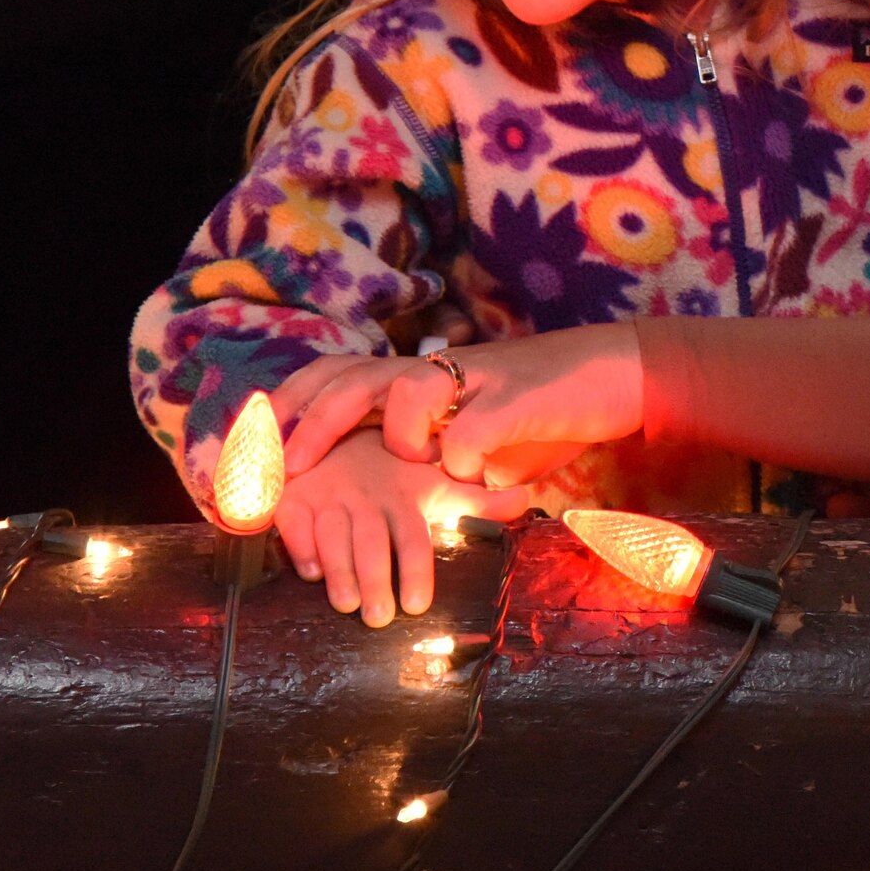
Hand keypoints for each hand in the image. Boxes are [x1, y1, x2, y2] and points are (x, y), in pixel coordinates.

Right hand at [274, 431, 528, 627]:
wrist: (341, 431)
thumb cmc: (395, 470)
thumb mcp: (436, 481)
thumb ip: (476, 499)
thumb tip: (524, 501)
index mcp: (403, 497)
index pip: (413, 536)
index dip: (416, 569)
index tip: (418, 604)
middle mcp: (367, 498)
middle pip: (372, 543)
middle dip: (375, 579)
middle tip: (378, 618)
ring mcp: (329, 496)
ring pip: (334, 534)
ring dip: (339, 570)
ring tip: (346, 603)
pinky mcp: (294, 497)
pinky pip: (293, 520)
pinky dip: (300, 544)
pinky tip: (308, 570)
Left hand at [275, 325, 644, 481]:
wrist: (616, 373)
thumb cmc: (540, 413)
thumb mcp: (474, 437)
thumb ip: (432, 456)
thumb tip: (389, 500)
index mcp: (418, 380)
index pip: (333, 378)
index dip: (289, 408)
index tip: (253, 449)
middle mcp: (437, 371)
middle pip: (351, 379)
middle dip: (307, 424)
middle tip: (281, 469)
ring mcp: (475, 380)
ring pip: (406, 388)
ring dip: (397, 432)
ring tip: (402, 461)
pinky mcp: (519, 397)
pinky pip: (473, 428)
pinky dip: (462, 453)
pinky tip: (470, 473)